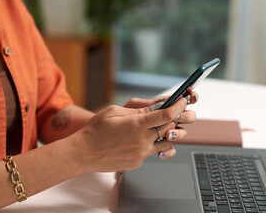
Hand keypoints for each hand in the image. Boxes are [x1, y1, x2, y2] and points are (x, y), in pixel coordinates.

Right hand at [74, 97, 188, 171]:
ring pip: (166, 143)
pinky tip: (144, 139)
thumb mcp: (114, 111)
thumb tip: (154, 106)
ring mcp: (141, 154)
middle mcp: (142, 141)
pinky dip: (153, 144)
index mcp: (137, 125)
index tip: (182, 102)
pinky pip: (153, 152)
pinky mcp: (137, 162)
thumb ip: (137, 109)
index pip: (167, 115)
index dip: (178, 107)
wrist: (83, 153)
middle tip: (172, 113)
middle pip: (170, 129)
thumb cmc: (96, 130)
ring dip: (168, 134)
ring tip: (159, 127)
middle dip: (175, 119)